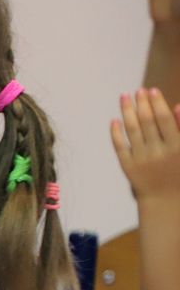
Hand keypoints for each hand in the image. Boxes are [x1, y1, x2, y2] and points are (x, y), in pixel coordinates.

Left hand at [111, 87, 179, 204]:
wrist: (165, 199)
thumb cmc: (178, 170)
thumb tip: (177, 106)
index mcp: (176, 147)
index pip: (163, 119)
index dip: (156, 103)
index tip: (151, 90)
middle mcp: (158, 152)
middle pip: (146, 122)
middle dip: (141, 103)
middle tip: (137, 90)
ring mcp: (141, 160)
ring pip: (131, 131)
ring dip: (127, 111)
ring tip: (125, 97)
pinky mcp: (128, 167)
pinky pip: (119, 146)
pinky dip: (116, 132)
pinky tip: (115, 119)